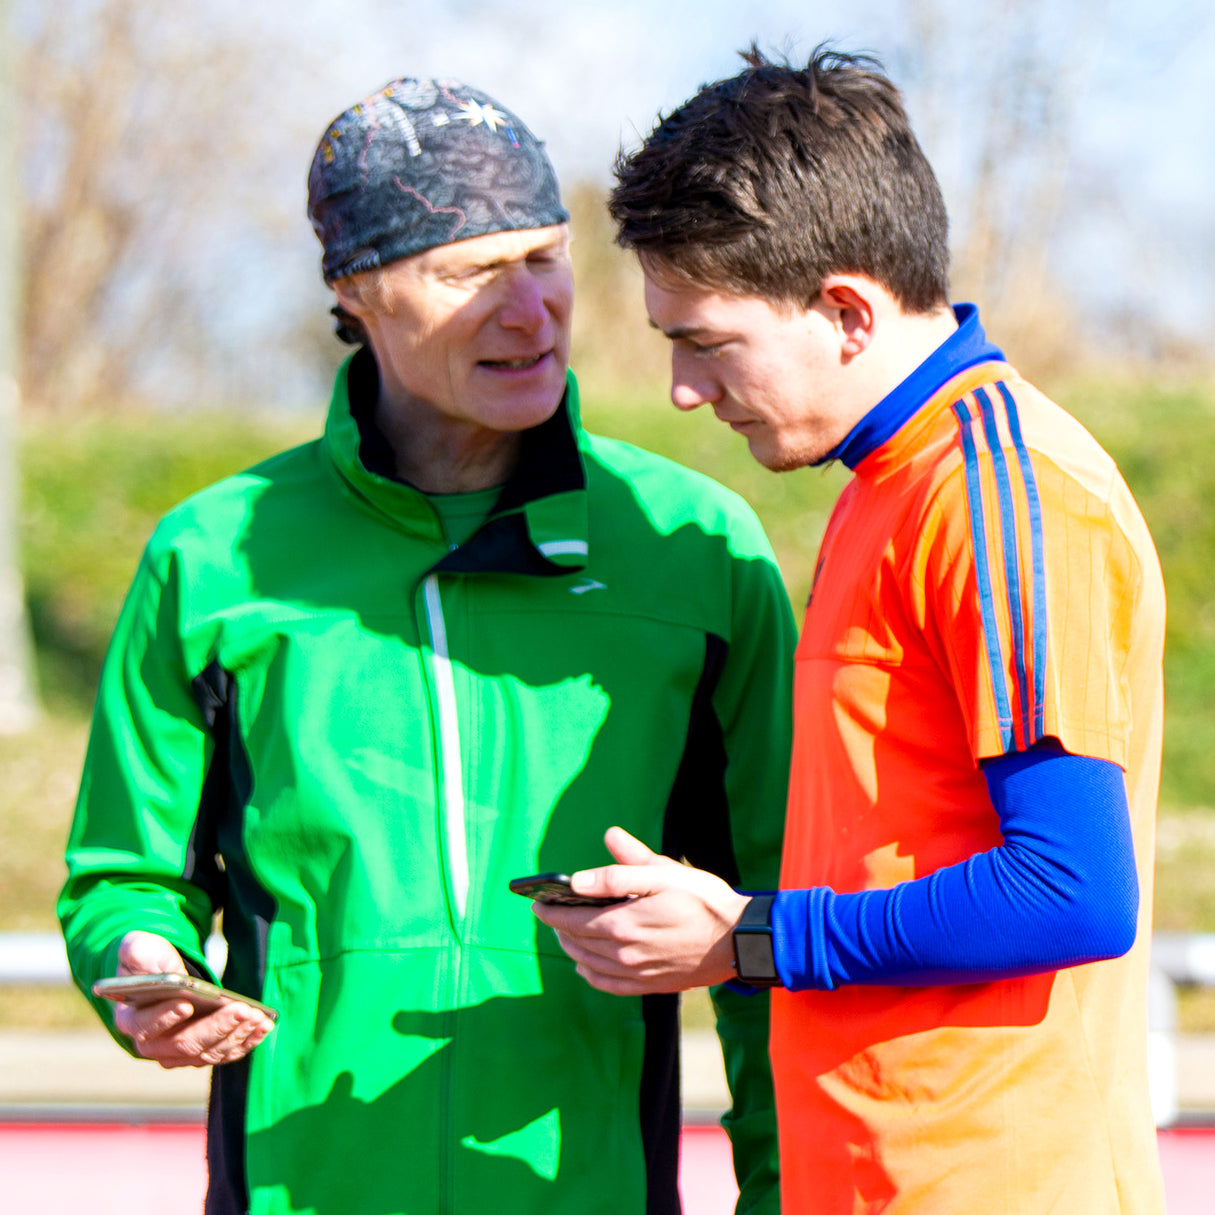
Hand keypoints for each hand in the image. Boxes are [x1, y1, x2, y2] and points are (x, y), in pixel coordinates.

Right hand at [112, 930, 273, 1068]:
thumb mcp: (139, 948)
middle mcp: (153, 1043)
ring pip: (208, 1052)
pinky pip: (224, 1052)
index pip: (144, 1027)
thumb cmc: (148, 958)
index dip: (164, 1018)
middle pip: (184, 1044)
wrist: (162, 970)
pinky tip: (263, 1025)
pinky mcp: (202, 1050)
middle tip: (242, 1010)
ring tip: (259, 1017)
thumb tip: (168, 973)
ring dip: (236, 1035)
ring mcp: (179, 1051)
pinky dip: (246, 1041)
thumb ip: (142, 955)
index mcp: (131, 1018)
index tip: (186, 1004)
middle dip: (216, 1027)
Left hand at [531, 827, 749, 994]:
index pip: (571, 920)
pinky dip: (589, 974)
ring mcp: (636, 973)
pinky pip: (607, 984)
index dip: (550, 911)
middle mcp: (624, 954)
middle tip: (551, 912)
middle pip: (576, 941)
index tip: (538, 902)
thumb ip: (620, 871)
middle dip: (558, 926)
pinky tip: (586, 965)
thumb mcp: (663, 873)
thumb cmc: (703, 900)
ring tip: (566, 932)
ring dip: (571, 947)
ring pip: (587, 963)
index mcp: (623, 924)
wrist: (738, 940)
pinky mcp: (649, 985)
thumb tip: (580, 875)